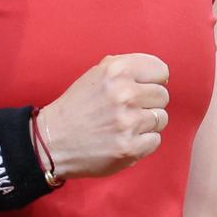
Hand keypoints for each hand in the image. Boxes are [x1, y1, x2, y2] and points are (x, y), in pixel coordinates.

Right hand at [36, 54, 169, 179]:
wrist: (52, 141)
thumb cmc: (77, 107)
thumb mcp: (97, 74)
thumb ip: (126, 69)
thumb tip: (160, 74)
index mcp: (117, 70)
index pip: (161, 70)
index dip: (153, 80)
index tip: (144, 88)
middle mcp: (124, 93)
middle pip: (163, 95)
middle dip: (149, 103)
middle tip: (128, 110)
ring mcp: (129, 122)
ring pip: (161, 118)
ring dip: (146, 123)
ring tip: (125, 125)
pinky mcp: (130, 147)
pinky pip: (155, 140)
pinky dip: (142, 142)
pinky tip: (124, 139)